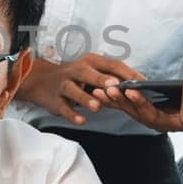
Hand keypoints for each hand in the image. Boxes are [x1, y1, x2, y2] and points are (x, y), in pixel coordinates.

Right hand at [15, 53, 134, 125]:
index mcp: (90, 62)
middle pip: (88, 74)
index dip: (126, 73)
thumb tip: (138, 85)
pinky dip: (72, 114)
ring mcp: (63, 85)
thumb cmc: (74, 77)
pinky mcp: (55, 100)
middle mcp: (75, 70)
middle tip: (116, 86)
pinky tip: (82, 121)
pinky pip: (64, 108)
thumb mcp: (91, 72)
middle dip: (102, 80)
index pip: (111, 65)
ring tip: (98, 107)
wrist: (40, 81)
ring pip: (74, 90)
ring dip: (86, 99)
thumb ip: (110, 77)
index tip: (143, 83)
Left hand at [103, 77, 182, 139]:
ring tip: (104, 89)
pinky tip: (98, 91)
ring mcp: (154, 121)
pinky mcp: (143, 115)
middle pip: (152, 117)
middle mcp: (169, 125)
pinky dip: (112, 101)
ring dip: (119, 102)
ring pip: (134, 113)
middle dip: (140, 103)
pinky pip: (126, 109)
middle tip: (129, 90)